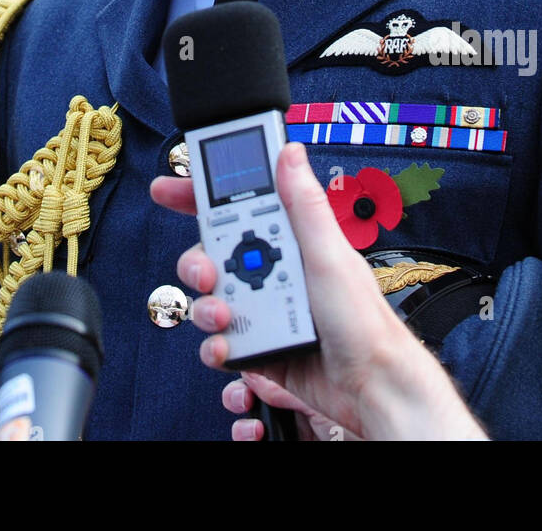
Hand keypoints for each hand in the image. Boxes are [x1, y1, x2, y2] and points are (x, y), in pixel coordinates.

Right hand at [150, 142, 487, 440]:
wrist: (371, 389)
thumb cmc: (364, 322)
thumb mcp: (329, 255)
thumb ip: (304, 204)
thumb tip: (289, 152)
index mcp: (291, 240)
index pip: (240, 206)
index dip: (201, 196)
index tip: (170, 188)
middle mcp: (274, 271)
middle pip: (213, 252)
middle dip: (197, 260)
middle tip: (206, 270)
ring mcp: (263, 309)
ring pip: (210, 298)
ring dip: (207, 306)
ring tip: (225, 315)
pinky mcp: (257, 346)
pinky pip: (219, 341)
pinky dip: (217, 346)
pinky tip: (229, 347)